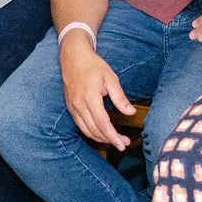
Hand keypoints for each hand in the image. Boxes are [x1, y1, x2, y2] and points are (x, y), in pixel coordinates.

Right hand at [60, 36, 134, 150]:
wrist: (72, 56)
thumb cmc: (92, 65)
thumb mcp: (110, 77)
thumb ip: (119, 97)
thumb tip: (130, 112)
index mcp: (90, 97)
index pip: (102, 124)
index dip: (113, 137)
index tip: (123, 144)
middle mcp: (79, 105)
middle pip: (94, 130)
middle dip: (110, 140)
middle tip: (124, 144)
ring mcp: (73, 107)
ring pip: (86, 130)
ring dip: (100, 138)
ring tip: (114, 140)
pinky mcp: (70, 107)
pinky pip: (80, 125)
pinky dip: (91, 132)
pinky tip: (101, 133)